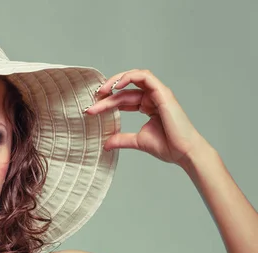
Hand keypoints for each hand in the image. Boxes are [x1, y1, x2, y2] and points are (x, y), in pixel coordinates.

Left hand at [85, 69, 209, 167]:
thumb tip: (105, 144)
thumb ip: (121, 139)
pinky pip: (145, 77)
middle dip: (107, 96)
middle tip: (92, 104)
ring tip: (102, 91)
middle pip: (125, 91)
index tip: (91, 110)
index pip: (123, 99)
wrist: (184, 153)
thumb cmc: (168, 147)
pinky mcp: (163, 93)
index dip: (107, 102)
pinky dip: (130, 77)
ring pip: (134, 77)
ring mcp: (159, 94)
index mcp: (148, 106)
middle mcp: (153, 98)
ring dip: (116, 80)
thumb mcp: (137, 141)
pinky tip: (116, 86)